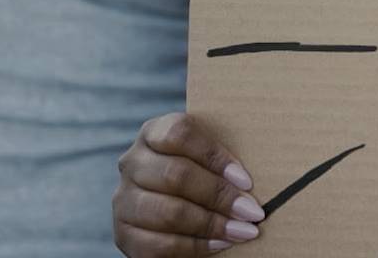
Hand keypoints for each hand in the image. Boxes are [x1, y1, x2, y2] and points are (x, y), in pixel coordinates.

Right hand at [113, 113, 265, 255]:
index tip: (247, 180)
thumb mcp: (209, 157)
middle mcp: (132, 162)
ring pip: (167, 211)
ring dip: (211, 224)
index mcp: (154, 132)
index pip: (179, 133)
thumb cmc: (203, 174)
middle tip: (254, 212)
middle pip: (175, 174)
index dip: (214, 156)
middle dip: (219, 196)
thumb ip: (224, 159)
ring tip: (243, 231)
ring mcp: (123, 198)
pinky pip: (156, 244)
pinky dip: (193, 247)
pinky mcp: (123, 233)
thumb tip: (252, 180)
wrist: (174, 207)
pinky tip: (220, 244)